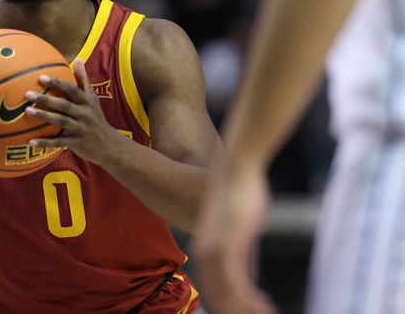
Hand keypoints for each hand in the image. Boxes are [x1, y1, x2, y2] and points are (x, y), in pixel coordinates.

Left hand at [25, 58, 121, 164]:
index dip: (57, 83)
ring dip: (43, 116)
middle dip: (46, 99)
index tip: (41, 78)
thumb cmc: (96, 118)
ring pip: (60, 121)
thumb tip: (77, 59)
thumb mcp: (93, 98)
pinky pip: (58, 142)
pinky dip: (45, 142)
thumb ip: (83, 80)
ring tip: (27, 111)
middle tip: (28, 94)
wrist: (109, 145)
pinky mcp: (76, 143)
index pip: (72, 90)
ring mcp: (80, 129)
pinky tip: (30, 141)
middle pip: (64, 105)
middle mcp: (84, 114)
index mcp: (86, 101)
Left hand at [194, 165, 275, 313]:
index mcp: (205, 251)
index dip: (231, 307)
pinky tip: (265, 308)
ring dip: (247, 310)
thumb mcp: (240, 232)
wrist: (236, 170)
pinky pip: (236, 285)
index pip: (214, 291)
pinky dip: (250, 302)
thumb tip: (248, 278)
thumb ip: (242, 256)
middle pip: (218, 299)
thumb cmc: (240, 195)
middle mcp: (204, 255)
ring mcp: (214, 252)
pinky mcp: (227, 248)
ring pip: (226, 297)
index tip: (251, 312)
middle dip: (239, 312)